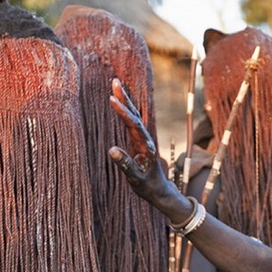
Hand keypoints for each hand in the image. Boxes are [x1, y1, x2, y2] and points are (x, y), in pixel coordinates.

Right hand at [108, 79, 191, 220]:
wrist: (159, 190)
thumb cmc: (148, 187)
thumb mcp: (136, 179)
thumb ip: (125, 165)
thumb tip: (112, 150)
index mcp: (145, 146)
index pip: (133, 125)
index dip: (123, 112)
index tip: (112, 100)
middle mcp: (145, 139)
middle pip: (134, 114)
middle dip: (125, 98)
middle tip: (114, 81)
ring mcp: (142, 139)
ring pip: (133, 116)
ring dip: (125, 100)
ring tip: (115, 84)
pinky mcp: (139, 141)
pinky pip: (131, 122)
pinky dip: (125, 110)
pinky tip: (120, 102)